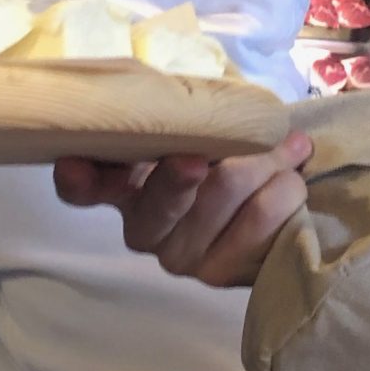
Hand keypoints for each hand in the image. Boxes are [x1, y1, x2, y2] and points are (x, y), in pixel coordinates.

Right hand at [53, 132, 312, 287]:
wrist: (272, 200)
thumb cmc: (224, 150)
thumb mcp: (197, 127)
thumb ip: (181, 116)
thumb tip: (189, 96)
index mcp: (122, 186)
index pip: (82, 189)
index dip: (79, 178)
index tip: (77, 164)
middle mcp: (143, 228)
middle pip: (165, 194)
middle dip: (200, 163)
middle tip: (213, 150)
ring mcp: (180, 256)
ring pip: (225, 191)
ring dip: (266, 160)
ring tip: (287, 147)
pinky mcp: (221, 274)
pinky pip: (262, 217)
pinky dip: (285, 187)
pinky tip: (292, 177)